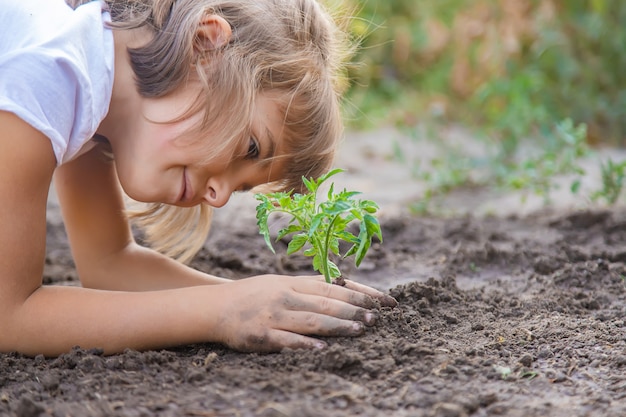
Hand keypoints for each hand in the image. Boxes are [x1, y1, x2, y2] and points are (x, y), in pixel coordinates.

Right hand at [210, 275, 396, 351]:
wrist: (216, 306)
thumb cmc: (255, 295)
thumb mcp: (281, 283)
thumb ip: (309, 287)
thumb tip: (345, 286)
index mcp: (293, 283)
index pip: (333, 287)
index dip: (360, 293)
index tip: (383, 300)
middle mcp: (286, 296)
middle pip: (326, 303)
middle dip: (354, 309)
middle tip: (377, 318)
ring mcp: (273, 315)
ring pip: (311, 321)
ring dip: (337, 326)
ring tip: (360, 330)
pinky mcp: (261, 335)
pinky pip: (286, 341)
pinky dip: (304, 344)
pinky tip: (322, 349)